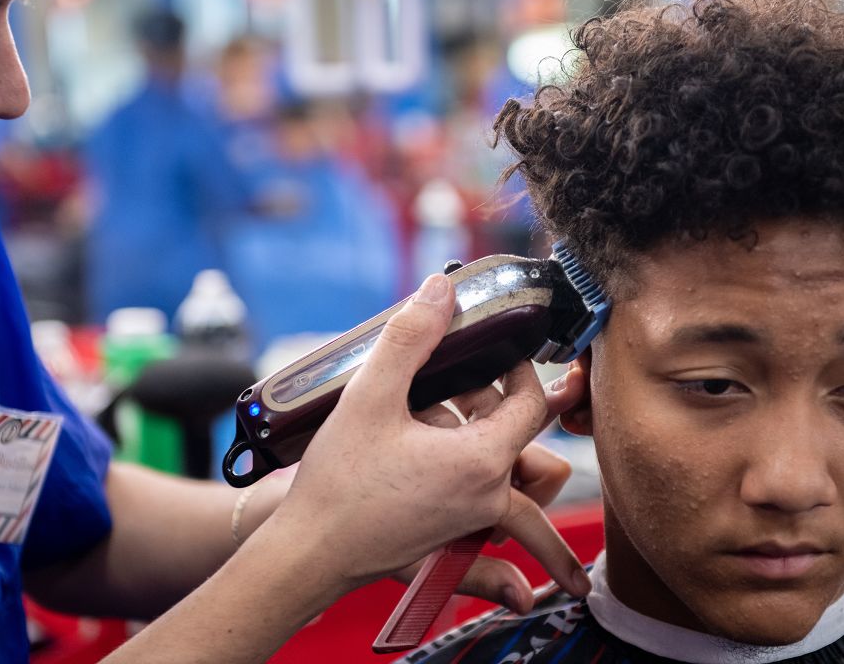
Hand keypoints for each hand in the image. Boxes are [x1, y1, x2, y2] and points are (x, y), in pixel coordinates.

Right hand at [266, 274, 590, 600]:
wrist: (310, 554)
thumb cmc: (339, 484)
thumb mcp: (370, 396)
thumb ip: (410, 336)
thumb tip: (441, 289)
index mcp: (483, 461)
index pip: (533, 403)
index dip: (518, 369)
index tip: (490, 350)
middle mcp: (489, 497)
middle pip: (519, 433)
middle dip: (488, 399)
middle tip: (446, 379)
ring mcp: (474, 521)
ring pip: (502, 465)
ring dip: (476, 433)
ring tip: (427, 414)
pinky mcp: (454, 536)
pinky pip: (481, 495)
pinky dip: (462, 467)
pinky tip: (415, 448)